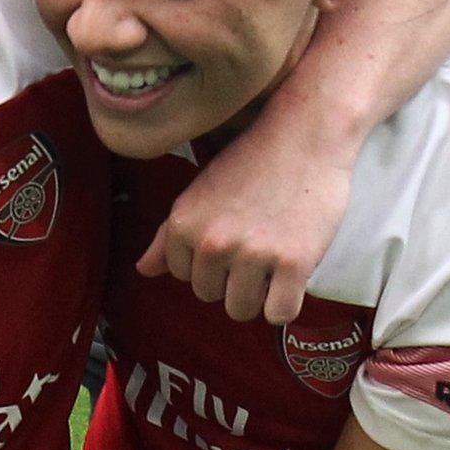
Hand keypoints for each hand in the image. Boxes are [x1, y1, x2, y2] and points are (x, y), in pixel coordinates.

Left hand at [143, 114, 354, 324]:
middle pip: (211, 296)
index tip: (231, 235)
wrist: (305, 135)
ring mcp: (253, 254)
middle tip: (256, 242)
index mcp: (185, 224)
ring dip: (258, 294)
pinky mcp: (294, 264)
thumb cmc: (252, 162)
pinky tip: (292, 277)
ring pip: (242, 310)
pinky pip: (279, 314)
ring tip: (272, 258)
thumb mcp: (199, 191)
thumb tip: (143, 270)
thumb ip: (168, 236)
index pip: (182, 276)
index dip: (208, 261)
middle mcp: (212, 242)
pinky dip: (285, 304)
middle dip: (232, 277)